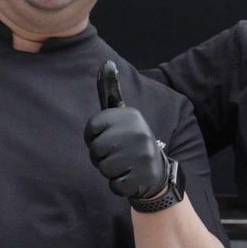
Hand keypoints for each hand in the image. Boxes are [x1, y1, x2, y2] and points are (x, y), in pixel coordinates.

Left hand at [85, 61, 168, 199]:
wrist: (156, 172)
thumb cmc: (130, 141)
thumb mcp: (121, 115)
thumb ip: (110, 91)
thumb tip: (107, 62)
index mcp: (130, 116)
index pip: (91, 129)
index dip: (95, 138)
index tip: (109, 138)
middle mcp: (138, 132)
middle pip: (95, 150)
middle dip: (101, 157)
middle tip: (118, 154)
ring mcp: (142, 155)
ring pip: (103, 168)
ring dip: (110, 171)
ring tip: (125, 165)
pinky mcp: (142, 178)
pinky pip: (114, 185)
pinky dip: (119, 185)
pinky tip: (131, 177)